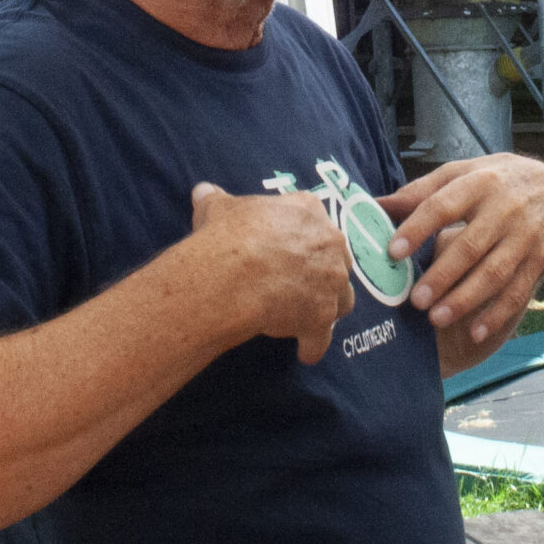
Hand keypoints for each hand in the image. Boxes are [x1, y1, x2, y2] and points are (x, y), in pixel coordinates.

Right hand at [189, 182, 354, 363]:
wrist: (232, 273)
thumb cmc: (226, 235)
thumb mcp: (216, 209)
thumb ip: (215, 199)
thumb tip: (202, 190)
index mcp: (308, 211)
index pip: (315, 221)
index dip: (303, 238)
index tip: (290, 250)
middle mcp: (329, 243)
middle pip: (335, 261)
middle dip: (321, 274)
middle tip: (298, 285)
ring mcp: (331, 281)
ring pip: (341, 298)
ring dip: (327, 308)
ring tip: (306, 317)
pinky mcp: (323, 316)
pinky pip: (322, 337)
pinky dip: (313, 345)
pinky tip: (304, 352)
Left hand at [377, 152, 543, 345]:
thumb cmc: (497, 180)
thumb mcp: (462, 172)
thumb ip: (420, 191)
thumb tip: (375, 206)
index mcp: (478, 183)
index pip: (443, 205)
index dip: (417, 228)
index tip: (393, 251)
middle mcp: (503, 209)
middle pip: (470, 245)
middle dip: (442, 275)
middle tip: (415, 299)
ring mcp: (524, 237)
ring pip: (494, 273)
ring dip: (465, 299)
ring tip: (436, 317)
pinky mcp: (538, 260)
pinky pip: (517, 291)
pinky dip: (497, 314)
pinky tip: (475, 332)